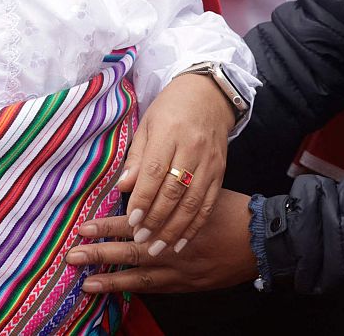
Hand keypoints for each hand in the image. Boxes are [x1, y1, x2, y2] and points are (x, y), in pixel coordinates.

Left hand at [68, 189, 257, 292]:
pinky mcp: (191, 283)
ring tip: (87, 282)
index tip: (82, 228)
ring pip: (142, 275)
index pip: (135, 221)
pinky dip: (138, 288)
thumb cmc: (232, 206)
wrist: (264, 237)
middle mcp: (176, 246)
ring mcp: (183, 268)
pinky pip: (159, 287)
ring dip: (112, 279)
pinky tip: (120, 290)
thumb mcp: (201, 187)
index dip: (107, 226)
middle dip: (100, 254)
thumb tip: (126, 183)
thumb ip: (163, 186)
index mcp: (178, 216)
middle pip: (131, 250)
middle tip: (72, 256)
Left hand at [112, 71, 234, 262]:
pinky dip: (195, 225)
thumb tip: (123, 188)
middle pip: (174, 190)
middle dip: (157, 218)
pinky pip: (209, 203)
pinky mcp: (220, 172)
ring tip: (158, 247)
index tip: (131, 220)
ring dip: (175, 228)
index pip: (155, 171)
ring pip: (193, 201)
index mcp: (170, 132)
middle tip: (141, 238)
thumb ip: (137, 158)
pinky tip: (182, 240)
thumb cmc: (171, 108)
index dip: (143, 198)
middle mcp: (193, 148)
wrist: (210, 96)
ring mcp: (210, 162)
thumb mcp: (147, 124)